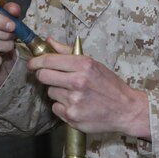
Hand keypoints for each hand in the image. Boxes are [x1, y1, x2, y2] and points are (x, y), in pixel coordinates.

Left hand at [27, 37, 150, 138]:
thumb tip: (48, 41)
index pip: (48, 60)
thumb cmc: (110, 85)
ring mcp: (74, 100)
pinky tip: (75, 105)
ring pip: (50, 92)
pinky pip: (55, 107)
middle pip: (43, 76)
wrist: (126, 110)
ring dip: (56, 92)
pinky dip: (62, 106)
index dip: (36, 61)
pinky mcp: (72, 116)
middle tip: (50, 77)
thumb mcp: (93, 64)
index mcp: (83, 65)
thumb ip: (68, 52)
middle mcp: (77, 82)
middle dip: (43, 75)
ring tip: (73, 93)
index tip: (32, 63)